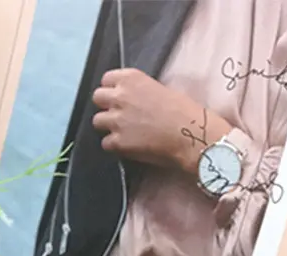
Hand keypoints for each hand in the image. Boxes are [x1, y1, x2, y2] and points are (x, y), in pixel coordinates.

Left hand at [91, 68, 231, 174]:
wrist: (189, 134)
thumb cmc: (183, 111)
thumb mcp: (159, 88)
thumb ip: (139, 92)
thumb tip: (133, 100)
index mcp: (131, 78)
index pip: (106, 79)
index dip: (112, 90)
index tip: (118, 98)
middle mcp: (120, 96)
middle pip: (97, 98)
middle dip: (106, 106)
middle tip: (119, 115)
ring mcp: (117, 120)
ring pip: (97, 121)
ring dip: (108, 127)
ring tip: (123, 133)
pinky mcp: (118, 142)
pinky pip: (106, 143)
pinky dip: (115, 146)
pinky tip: (128, 146)